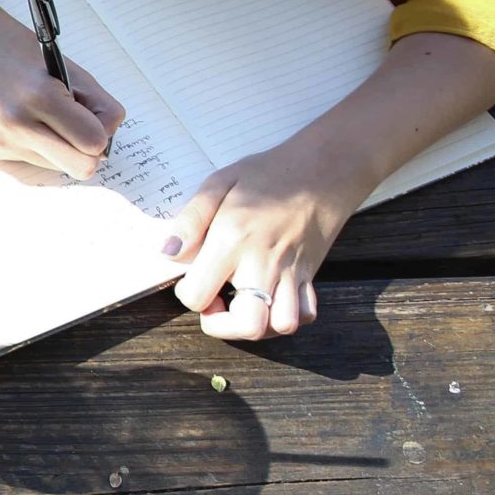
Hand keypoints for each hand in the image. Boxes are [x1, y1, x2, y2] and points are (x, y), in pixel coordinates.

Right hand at [0, 6, 128, 181]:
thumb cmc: (19, 50)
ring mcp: (2, 142)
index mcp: (40, 97)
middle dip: (87, 150)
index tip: (95, 117)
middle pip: (81, 167)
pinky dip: (39, 146)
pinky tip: (25, 121)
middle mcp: (17, 125)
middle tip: (80, 127)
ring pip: (58, 167)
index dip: (102, 132)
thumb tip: (105, 144)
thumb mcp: (69, 69)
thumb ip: (98, 105)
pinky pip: (35, 162)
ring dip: (61, 147)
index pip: (94, 142)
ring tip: (44, 117)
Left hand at [166, 134, 366, 339]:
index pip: (199, 295)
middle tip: (216, 302)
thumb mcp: (219, 182)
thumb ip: (191, 219)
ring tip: (243, 304)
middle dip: (223, 326)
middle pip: (248, 325)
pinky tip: (270, 300)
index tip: (191, 279)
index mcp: (233, 240)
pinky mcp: (310, 274)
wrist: (325, 168)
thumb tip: (169, 252)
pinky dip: (287, 317)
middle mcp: (264, 262)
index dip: (188, 295)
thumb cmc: (269, 173)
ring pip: (281, 325)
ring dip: (257, 326)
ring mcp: (292, 272)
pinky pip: (305, 313)